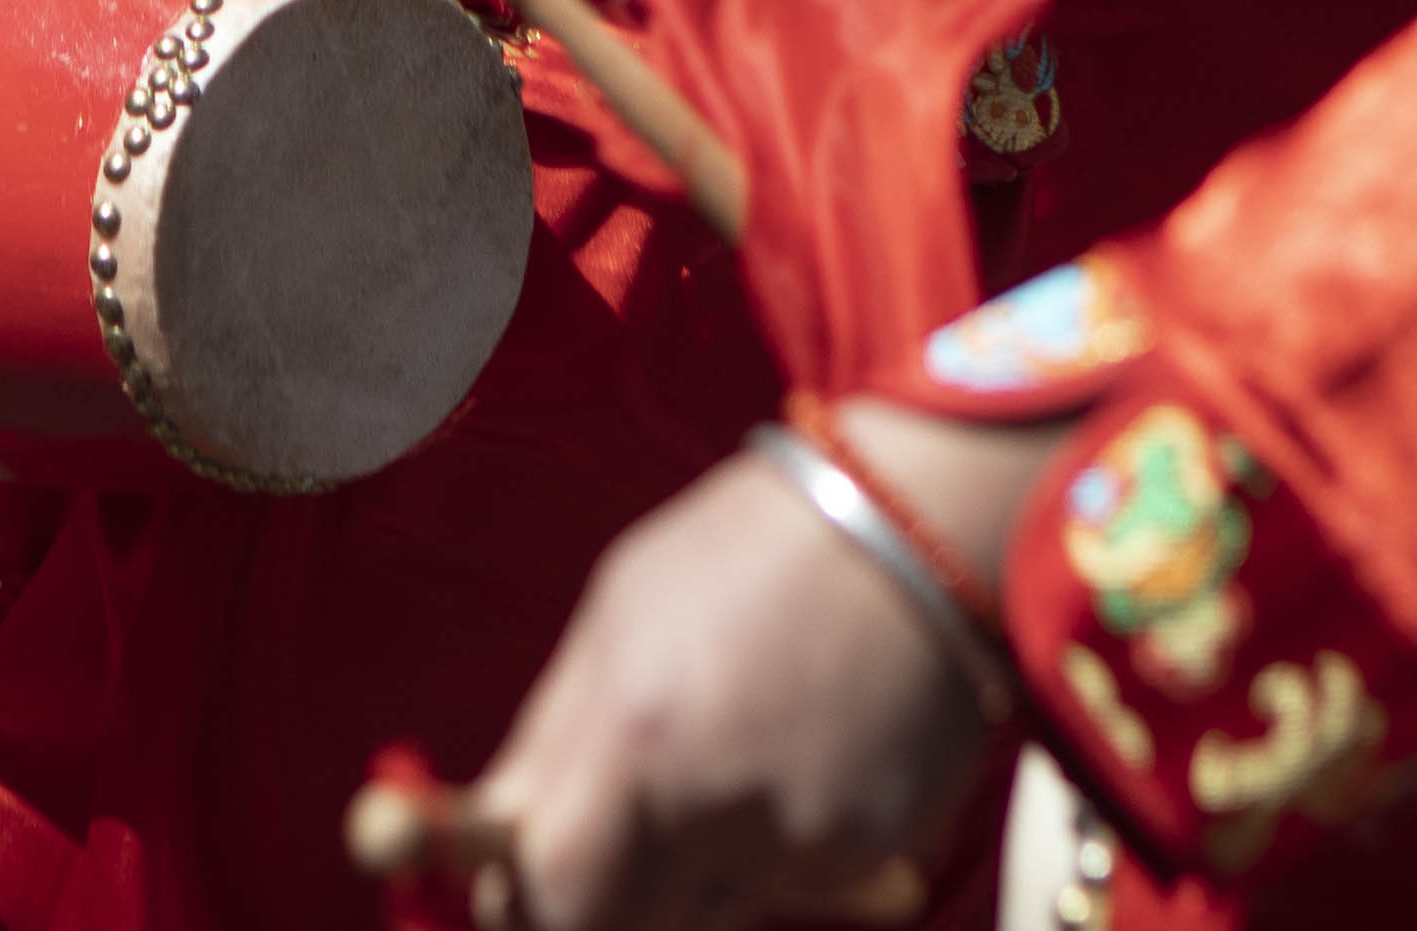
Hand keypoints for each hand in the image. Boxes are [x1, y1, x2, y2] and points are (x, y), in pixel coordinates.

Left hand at [465, 417, 1047, 929]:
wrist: (914, 525)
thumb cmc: (750, 552)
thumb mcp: (619, 612)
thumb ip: (556, 733)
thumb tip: (503, 825)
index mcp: (633, 726)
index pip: (551, 884)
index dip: (526, 902)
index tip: (517, 894)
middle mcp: (713, 797)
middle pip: (625, 926)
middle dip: (604, 905)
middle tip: (615, 850)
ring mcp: (799, 834)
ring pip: (712, 908)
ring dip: (695, 872)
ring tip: (729, 755)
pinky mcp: (868, 851)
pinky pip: (790, 882)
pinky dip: (777, 843)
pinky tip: (800, 750)